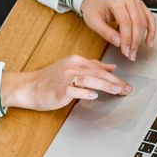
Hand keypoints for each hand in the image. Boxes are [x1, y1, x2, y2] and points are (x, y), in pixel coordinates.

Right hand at [1, 55, 131, 110]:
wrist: (28, 87)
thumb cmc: (50, 80)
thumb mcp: (71, 69)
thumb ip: (92, 67)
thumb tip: (111, 67)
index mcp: (75, 60)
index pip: (100, 67)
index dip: (115, 76)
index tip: (126, 84)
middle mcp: (72, 67)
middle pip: (98, 73)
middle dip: (115, 81)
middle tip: (127, 89)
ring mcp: (65, 77)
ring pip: (90, 80)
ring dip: (106, 85)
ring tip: (117, 90)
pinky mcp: (60, 89)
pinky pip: (75, 90)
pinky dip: (86, 92)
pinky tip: (94, 95)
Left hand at [80, 0, 155, 60]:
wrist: (95, 0)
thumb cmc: (93, 9)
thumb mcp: (93, 22)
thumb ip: (106, 32)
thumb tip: (119, 43)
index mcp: (115, 0)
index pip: (125, 22)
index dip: (127, 39)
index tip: (125, 51)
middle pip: (136, 22)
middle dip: (135, 41)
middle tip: (131, 54)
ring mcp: (136, 1)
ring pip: (144, 22)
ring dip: (143, 38)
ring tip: (136, 50)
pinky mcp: (140, 5)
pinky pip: (150, 18)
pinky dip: (151, 30)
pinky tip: (149, 41)